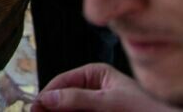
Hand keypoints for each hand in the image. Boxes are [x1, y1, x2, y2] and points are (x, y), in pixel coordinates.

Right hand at [34, 64, 182, 111]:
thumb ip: (78, 100)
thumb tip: (47, 98)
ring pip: (69, 110)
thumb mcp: (110, 103)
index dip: (47, 94)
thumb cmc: (147, 111)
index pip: (63, 81)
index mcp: (96, 74)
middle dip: (51, 107)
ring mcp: (95, 105)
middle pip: (63, 98)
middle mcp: (93, 88)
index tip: (35, 108)